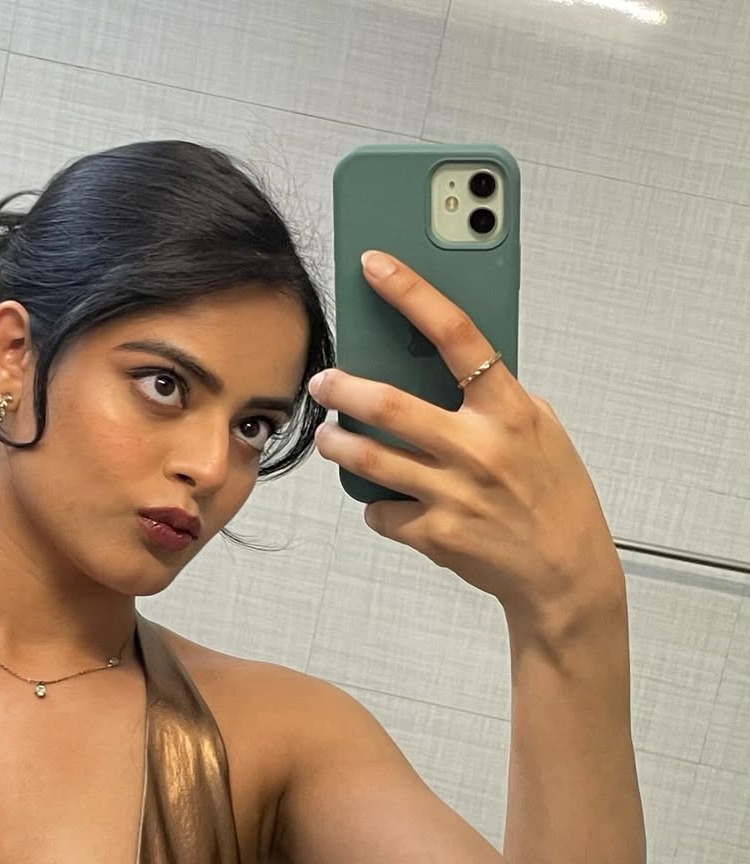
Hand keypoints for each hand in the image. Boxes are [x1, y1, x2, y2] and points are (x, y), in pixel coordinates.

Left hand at [309, 251, 624, 631]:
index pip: (456, 334)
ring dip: (337, 446)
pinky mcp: (436, 535)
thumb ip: (494, 398)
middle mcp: (479, 449)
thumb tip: (438, 366)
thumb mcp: (540, 430)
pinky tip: (388, 502)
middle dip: (342, 389)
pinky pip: (382, 512)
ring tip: (329, 437)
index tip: (375, 266)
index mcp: (510, 410)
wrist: (564, 573)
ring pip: (369, 461)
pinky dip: (377, 506)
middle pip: (388, 405)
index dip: (411, 293)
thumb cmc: (554, 496)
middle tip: (324, 382)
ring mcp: (454, 494)